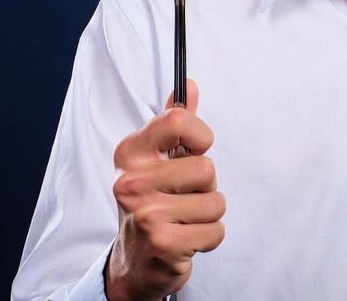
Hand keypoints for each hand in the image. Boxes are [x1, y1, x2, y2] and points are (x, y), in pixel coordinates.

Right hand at [105, 80, 225, 300]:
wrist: (135, 261)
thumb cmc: (153, 201)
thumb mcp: (159, 159)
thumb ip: (176, 121)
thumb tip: (189, 85)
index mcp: (131, 153)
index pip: (179, 120)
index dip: (200, 137)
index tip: (192, 151)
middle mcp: (131, 181)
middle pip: (206, 168)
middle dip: (205, 187)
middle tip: (182, 197)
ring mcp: (145, 214)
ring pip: (216, 201)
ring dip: (207, 214)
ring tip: (183, 219)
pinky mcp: (162, 244)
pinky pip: (216, 231)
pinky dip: (208, 238)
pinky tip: (185, 239)